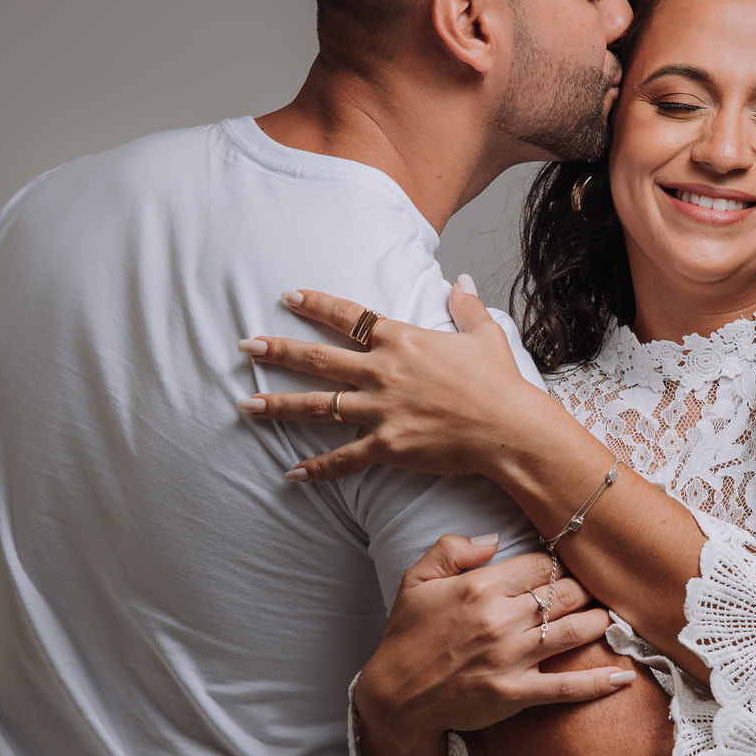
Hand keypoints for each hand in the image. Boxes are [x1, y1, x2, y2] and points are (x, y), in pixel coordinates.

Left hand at [237, 281, 548, 483]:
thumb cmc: (500, 383)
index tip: (287, 296)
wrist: (509, 427)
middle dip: (278, 351)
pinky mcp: (387, 446)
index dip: (314, 304)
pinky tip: (292, 474)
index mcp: (402, 340)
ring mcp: (381, 410)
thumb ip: (466, 307)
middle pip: (318, 359)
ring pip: (319, 406)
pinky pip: (344, 458)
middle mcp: (383, 371)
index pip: (347, 316)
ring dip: (279, 406)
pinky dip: (318, 468)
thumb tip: (460, 282)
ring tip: (246, 406)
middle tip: (246, 347)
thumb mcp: (485, 335)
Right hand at [353, 534, 633, 754]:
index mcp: (480, 586)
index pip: (541, 564)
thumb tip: (495, 537)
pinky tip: (624, 677)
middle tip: (598, 590)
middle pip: (566, 593)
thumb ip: (452, 549)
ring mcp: (511, 658)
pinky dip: (598, 683)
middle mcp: (500, 619)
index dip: (561, 563)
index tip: (569, 567)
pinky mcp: (516, 694)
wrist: (395, 697)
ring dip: (600, 622)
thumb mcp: (416, 580)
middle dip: (587, 589)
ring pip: (575, 631)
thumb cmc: (406, 636)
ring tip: (611, 618)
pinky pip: (567, 687)